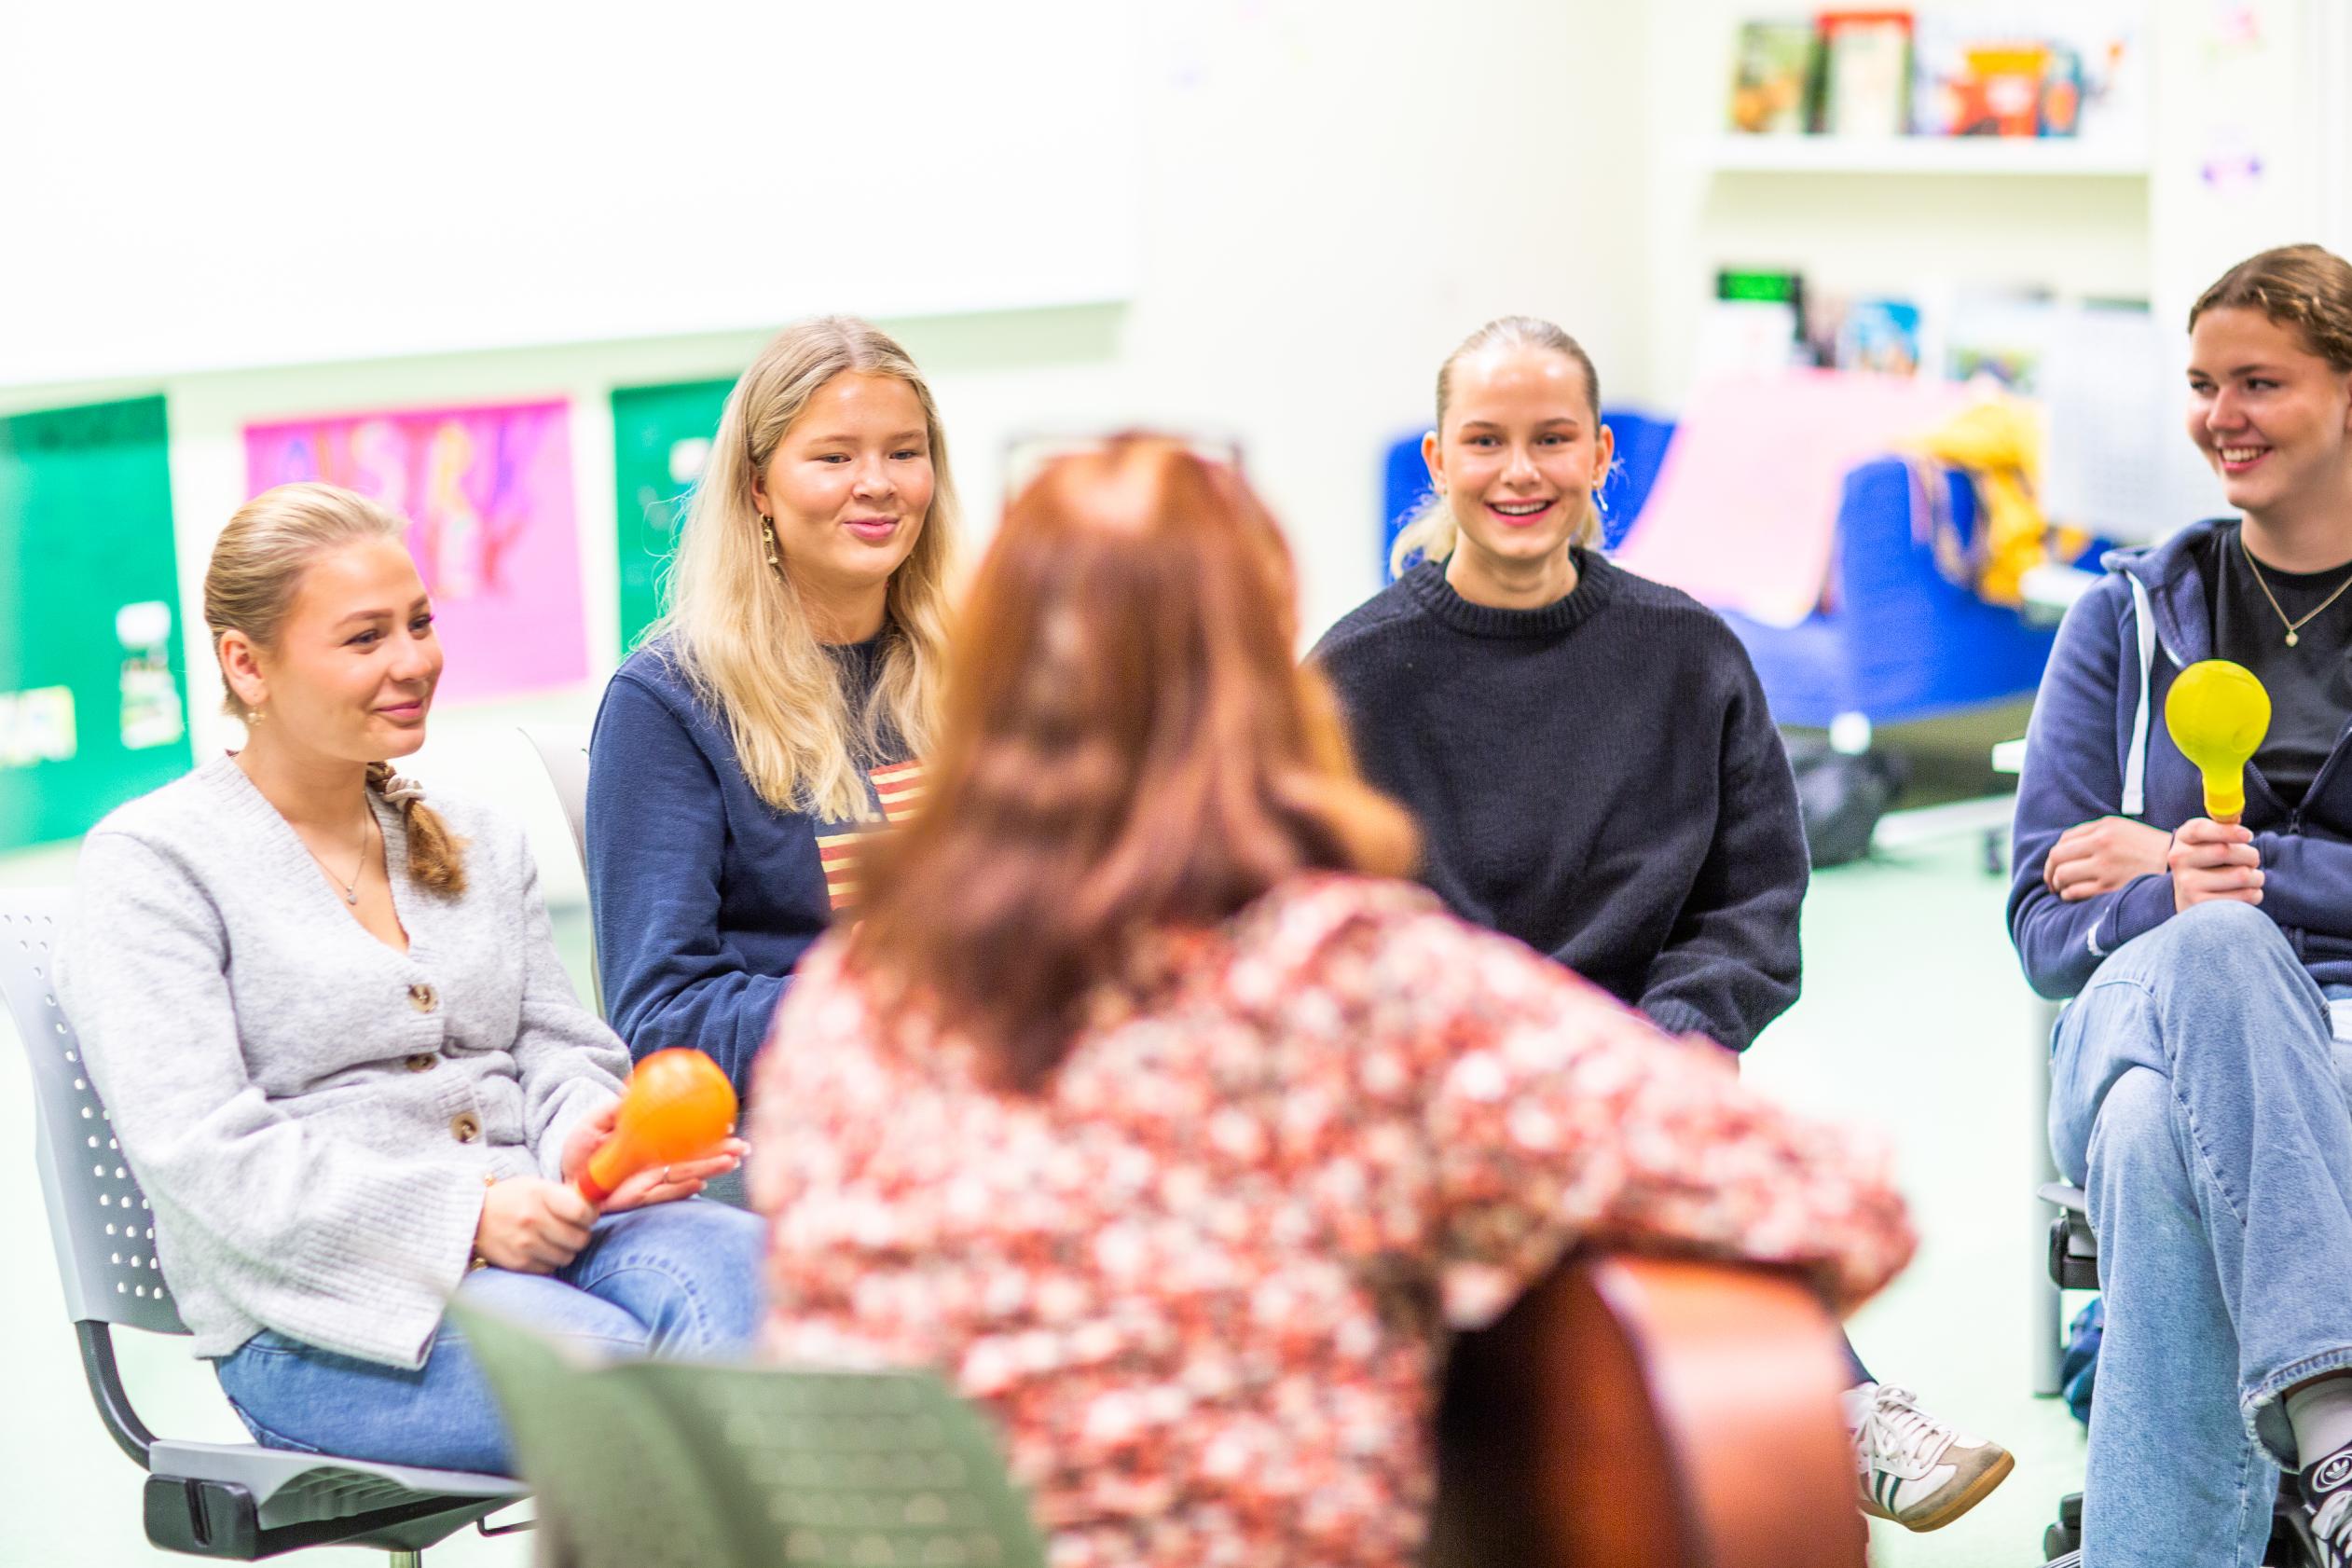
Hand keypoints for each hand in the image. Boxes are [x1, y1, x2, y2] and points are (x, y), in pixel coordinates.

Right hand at [473, 1178, 597, 1273]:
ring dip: (566, 1249)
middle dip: (580, 1234)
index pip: (582, 1211)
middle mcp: (532, 1220)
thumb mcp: (537, 1186)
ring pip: (567, 1257)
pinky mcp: (518, 1264)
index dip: (591, 1215)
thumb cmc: (511, 1198)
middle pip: (580, 1239)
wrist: (471, 1218)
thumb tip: (597, 1205)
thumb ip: (566, 1195)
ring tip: (553, 1238)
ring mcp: (524, 1245)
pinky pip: (550, 1269)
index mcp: (540, 1195)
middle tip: (571, 1228)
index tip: (587, 1214)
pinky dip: (549, 1261)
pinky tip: (539, 1249)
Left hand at [558, 1098, 747, 1212]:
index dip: (709, 1138)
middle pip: (693, 1161)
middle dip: (720, 1155)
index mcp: (650, 1148)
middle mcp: (654, 1167)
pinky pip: (660, 1196)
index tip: (730, 1128)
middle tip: (743, 1149)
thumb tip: (633, 1084)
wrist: (559, 1176)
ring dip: (709, 1170)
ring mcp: (646, 1184)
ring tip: (731, 1162)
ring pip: (684, 1176)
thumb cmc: (579, 1147)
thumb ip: (615, 1107)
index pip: (686, 1142)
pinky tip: (699, 1185)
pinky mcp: (633, 1200)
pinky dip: (680, 1191)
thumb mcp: (595, 1121)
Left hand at [2045, 816, 2171, 900]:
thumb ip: (2096, 833)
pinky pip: (2075, 893)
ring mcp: (2105, 867)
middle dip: (2050, 871)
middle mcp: (2102, 844)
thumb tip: (2065, 846)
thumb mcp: (2125, 830)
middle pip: (2057, 857)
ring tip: (2062, 890)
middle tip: (2052, 881)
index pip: (2063, 840)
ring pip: (2063, 876)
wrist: (2180, 867)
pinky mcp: (2109, 887)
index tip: (2055, 865)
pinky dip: (2068, 896)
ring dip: (2058, 885)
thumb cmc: (2151, 850)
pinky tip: (2072, 897)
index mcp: (2105, 828)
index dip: (2055, 855)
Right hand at [2169, 817, 2262, 912]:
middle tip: (2253, 860)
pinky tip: (2245, 892)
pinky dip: (2254, 893)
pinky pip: (2245, 896)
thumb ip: (2222, 827)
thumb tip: (2235, 817)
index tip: (2248, 835)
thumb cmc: (2207, 862)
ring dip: (2256, 876)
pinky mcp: (2203, 906)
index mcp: (2182, 839)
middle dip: (2251, 855)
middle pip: (2225, 851)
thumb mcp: (2207, 841)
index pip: (2201, 829)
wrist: (2188, 897)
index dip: (2228, 830)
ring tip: (2251, 878)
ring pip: (2241, 875)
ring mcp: (2188, 885)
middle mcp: (2179, 860)